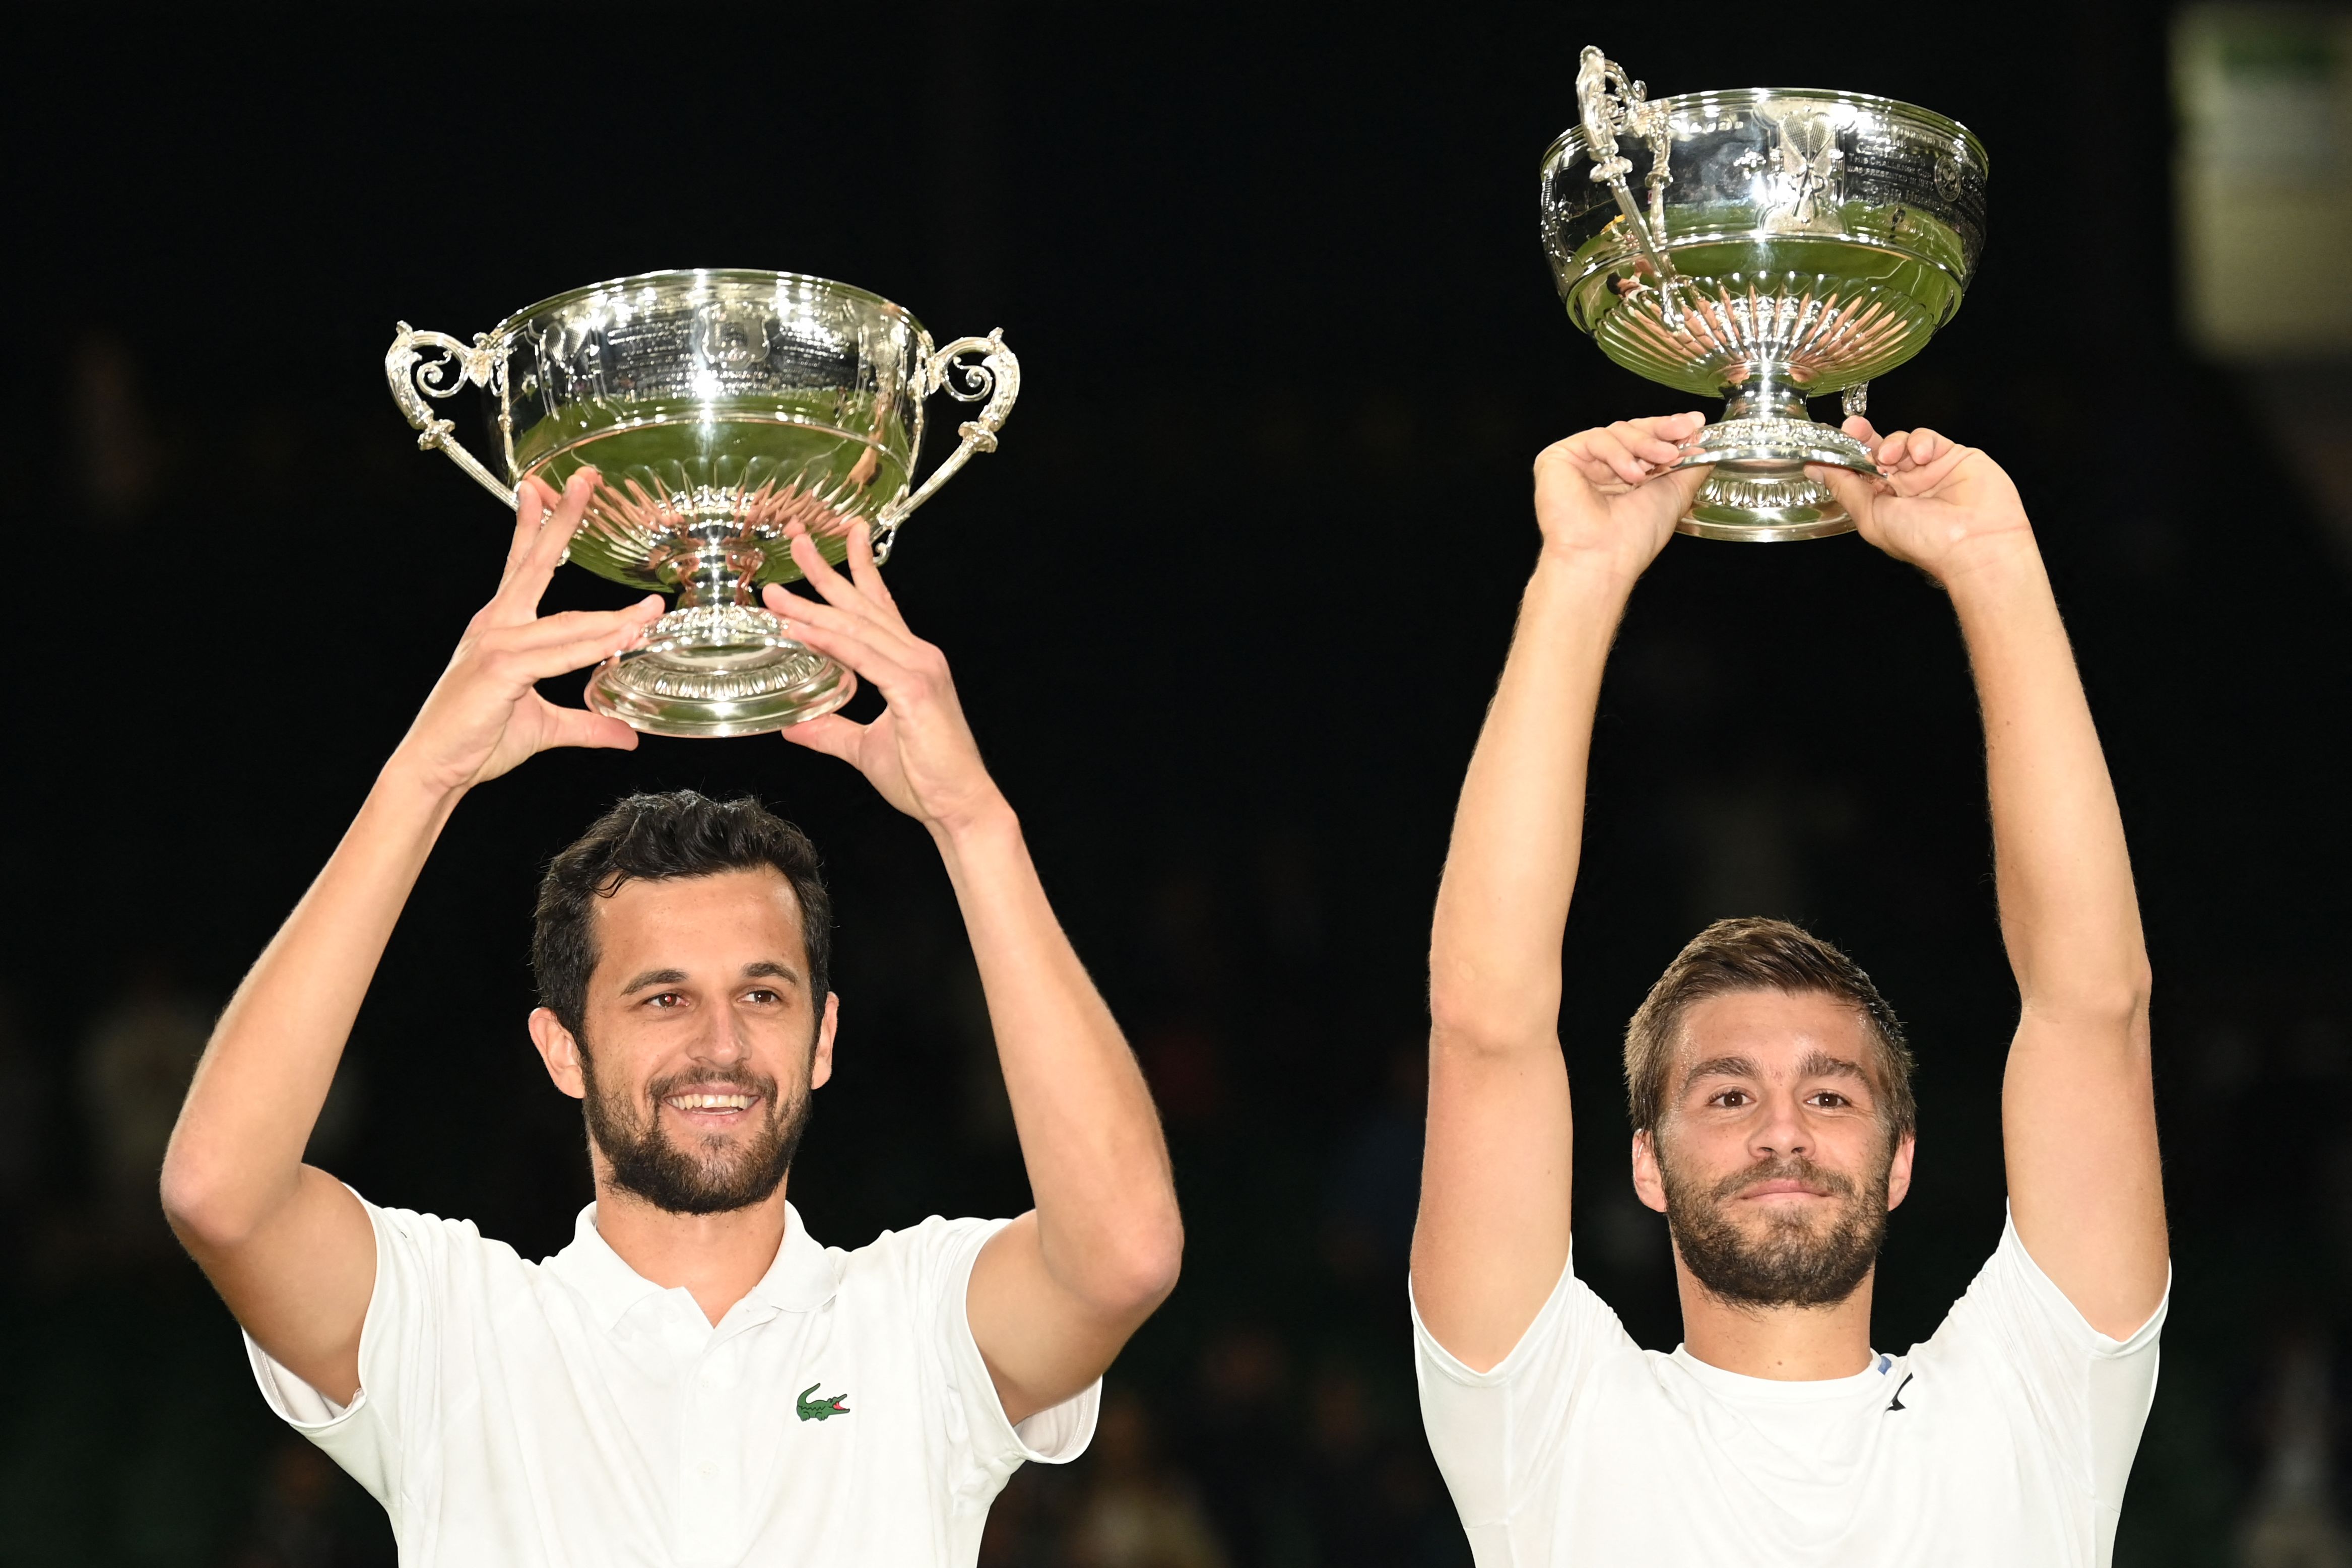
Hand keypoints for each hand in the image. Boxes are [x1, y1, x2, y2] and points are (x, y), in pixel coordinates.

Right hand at [386, 471, 664, 795]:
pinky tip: (625, 639)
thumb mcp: (543, 726)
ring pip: (567, 623)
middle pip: (534, 563)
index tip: (539, 489)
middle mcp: (496, 626)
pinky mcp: (500, 668)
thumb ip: (586, 724)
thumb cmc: (476, 740)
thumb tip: (626, 734)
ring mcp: (497, 644)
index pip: (520, 566)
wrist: (434, 769)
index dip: (532, 526)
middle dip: (561, 520)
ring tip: (651, 610)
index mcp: (500, 627)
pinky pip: (560, 653)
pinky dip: (595, 646)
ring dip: (613, 618)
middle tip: (584, 479)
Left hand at [761, 522, 1005, 835]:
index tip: (836, 540)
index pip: (879, 606)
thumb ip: (830, 731)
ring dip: (812, 606)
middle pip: (863, 604)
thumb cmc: (925, 778)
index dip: (856, 570)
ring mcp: (918, 668)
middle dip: (826, 570)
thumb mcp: (864, 748)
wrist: (959, 805)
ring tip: (775, 593)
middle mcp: (917, 655)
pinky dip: (828, 640)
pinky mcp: (914, 689)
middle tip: (795, 538)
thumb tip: (794, 724)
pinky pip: (862, 657)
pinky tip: (799, 629)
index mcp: (910, 663)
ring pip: (856, 627)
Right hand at [1531, 412, 1710, 585]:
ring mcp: (1579, 463)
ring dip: (1644, 444)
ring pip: (1616, 431)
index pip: (1646, 440)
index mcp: (1626, 477)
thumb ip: (1691, 466)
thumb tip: (1703, 442)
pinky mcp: (1557, 459)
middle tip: (1682, 433)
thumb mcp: (1676, 494)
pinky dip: (1618, 453)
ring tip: (1661, 461)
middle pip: (1632, 430)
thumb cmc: (1633, 538)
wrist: (1604, 557)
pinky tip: (1630, 474)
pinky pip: (1595, 439)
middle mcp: (1602, 468)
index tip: (1694, 423)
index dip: (1669, 429)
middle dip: (1661, 431)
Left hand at [1813, 420, 2033, 583]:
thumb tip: (1815, 469)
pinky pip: (1929, 438)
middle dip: (1863, 439)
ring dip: (1892, 444)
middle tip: (1853, 428)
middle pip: (1878, 452)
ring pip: (1902, 442)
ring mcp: (1930, 471)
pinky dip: (1920, 441)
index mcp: (1884, 504)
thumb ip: (1845, 488)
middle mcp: (1906, 487)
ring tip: (1891, 458)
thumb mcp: (1871, 516)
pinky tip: (1922, 455)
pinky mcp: (1954, 457)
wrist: (1977, 543)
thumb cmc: (1925, 541)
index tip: (1832, 441)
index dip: (1845, 456)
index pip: (1859, 472)